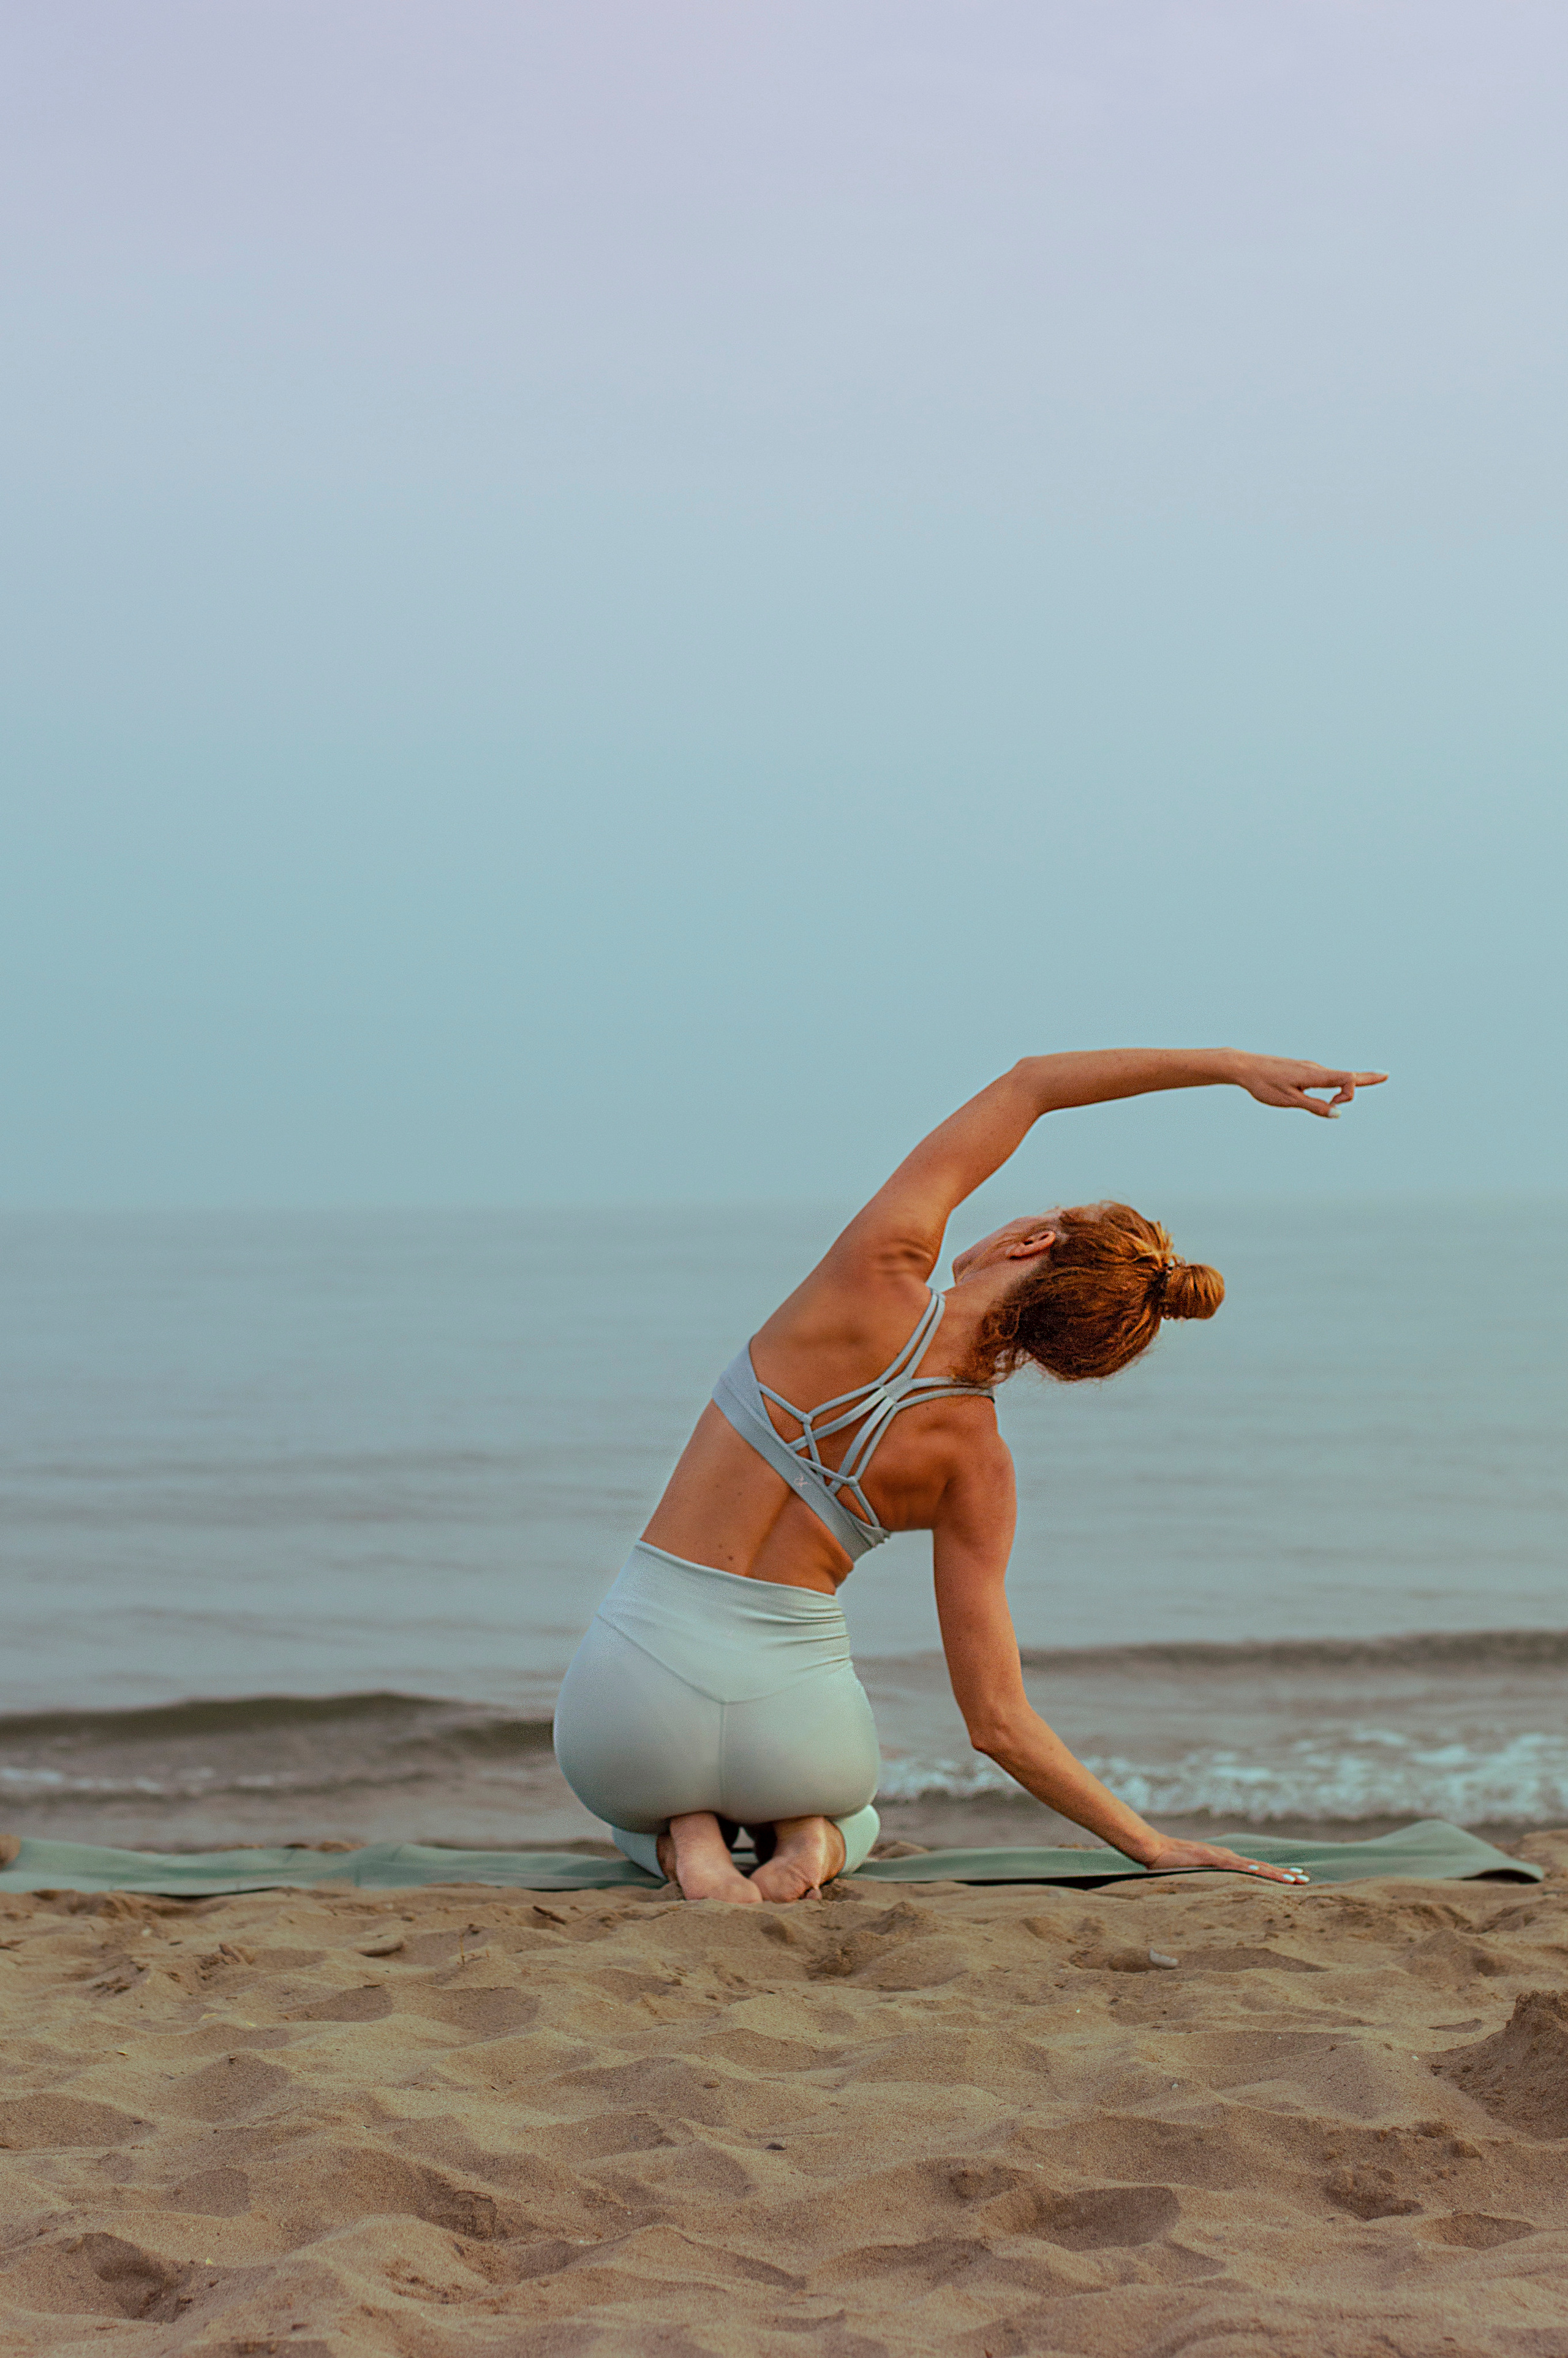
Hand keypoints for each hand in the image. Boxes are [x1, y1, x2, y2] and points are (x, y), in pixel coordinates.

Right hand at [1132, 1835, 1308, 1884]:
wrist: (1153, 1848)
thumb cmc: (1170, 1864)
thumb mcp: (1193, 1877)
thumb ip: (1205, 1885)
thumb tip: (1213, 1902)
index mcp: (1225, 1863)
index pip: (1256, 1869)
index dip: (1275, 1874)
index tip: (1295, 1878)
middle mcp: (1226, 1858)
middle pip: (1260, 1867)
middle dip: (1283, 1874)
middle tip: (1305, 1879)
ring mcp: (1219, 1857)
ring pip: (1251, 1867)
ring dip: (1272, 1873)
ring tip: (1292, 1879)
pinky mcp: (1208, 1858)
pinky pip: (1230, 1866)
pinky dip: (1245, 1869)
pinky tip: (1259, 1872)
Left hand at [1231, 1053, 1386, 1119]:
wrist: (1245, 1067)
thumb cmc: (1264, 1084)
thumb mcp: (1289, 1100)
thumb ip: (1314, 1107)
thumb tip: (1338, 1113)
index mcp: (1314, 1075)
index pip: (1347, 1078)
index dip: (1349, 1093)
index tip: (1336, 1105)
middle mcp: (1315, 1069)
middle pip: (1347, 1074)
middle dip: (1368, 1077)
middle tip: (1387, 1075)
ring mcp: (1309, 1068)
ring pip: (1336, 1076)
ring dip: (1349, 1084)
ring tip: (1372, 1079)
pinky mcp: (1302, 1070)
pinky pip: (1325, 1077)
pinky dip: (1335, 1083)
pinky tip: (1336, 1089)